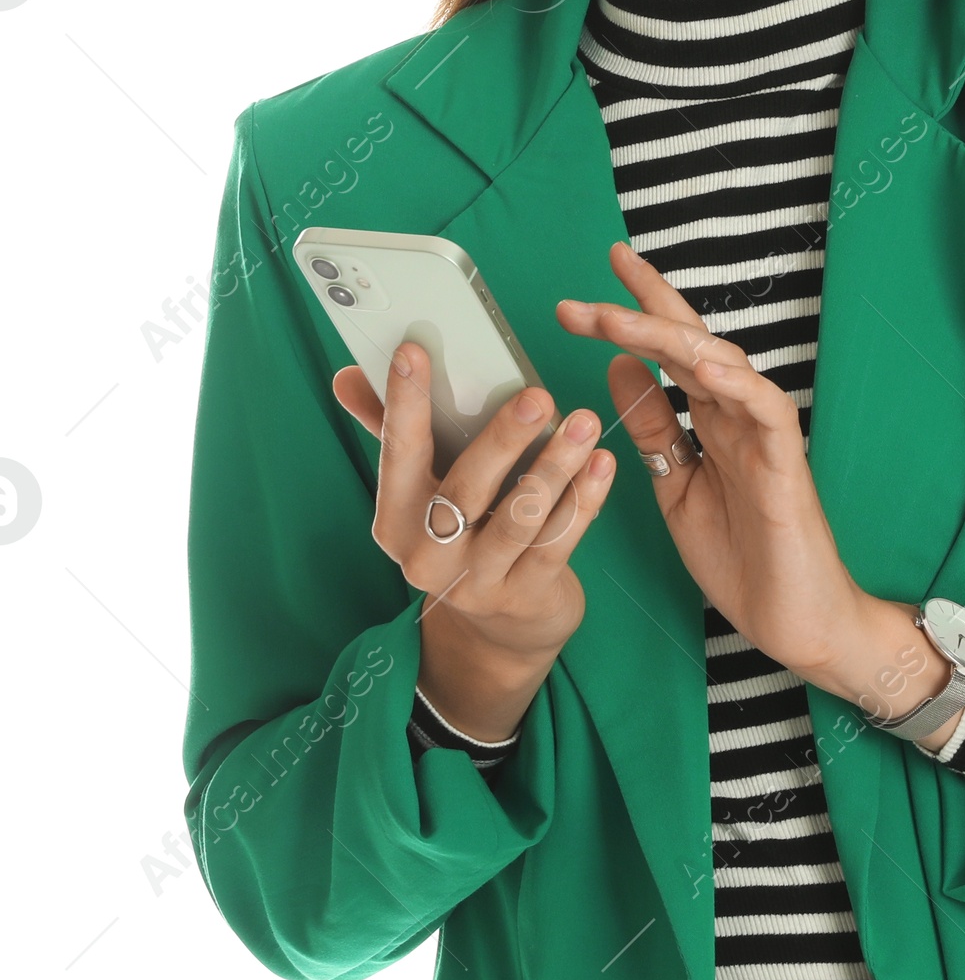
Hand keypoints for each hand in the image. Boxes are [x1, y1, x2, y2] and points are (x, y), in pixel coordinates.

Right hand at [331, 345, 614, 737]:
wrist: (497, 629)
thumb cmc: (461, 531)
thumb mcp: (424, 489)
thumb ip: (393, 429)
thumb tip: (347, 375)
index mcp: (396, 519)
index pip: (398, 453)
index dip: (403, 403)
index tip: (413, 350)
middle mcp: (427, 557)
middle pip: (466, 490)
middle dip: (503, 439)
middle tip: (539, 395)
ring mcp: (476, 583)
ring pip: (520, 520)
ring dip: (555, 467)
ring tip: (584, 422)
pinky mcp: (525, 597)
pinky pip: (558, 545)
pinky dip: (583, 502)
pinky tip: (603, 465)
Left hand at [556, 242, 868, 681]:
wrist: (792, 621)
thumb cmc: (743, 558)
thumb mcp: (676, 486)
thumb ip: (653, 428)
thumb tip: (618, 367)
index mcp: (710, 421)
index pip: (670, 352)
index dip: (635, 313)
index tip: (583, 292)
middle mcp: (736, 416)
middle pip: (690, 343)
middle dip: (641, 309)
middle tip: (587, 289)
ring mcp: (763, 436)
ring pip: (723, 364)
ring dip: (671, 337)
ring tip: (621, 316)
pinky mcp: (787, 465)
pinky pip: (767, 410)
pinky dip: (738, 383)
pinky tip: (704, 364)